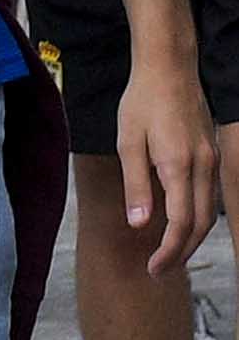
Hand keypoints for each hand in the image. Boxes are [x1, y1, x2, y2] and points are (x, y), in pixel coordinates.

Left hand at [112, 58, 223, 274]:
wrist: (169, 69)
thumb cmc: (142, 102)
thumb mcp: (127, 141)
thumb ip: (135, 184)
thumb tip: (141, 225)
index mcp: (179, 165)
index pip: (181, 223)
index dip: (169, 250)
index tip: (153, 268)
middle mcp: (203, 167)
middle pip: (201, 224)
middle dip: (182, 252)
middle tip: (160, 270)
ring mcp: (212, 161)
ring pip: (209, 212)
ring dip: (192, 238)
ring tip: (169, 254)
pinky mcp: (212, 156)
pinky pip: (209, 196)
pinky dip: (197, 217)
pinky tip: (181, 224)